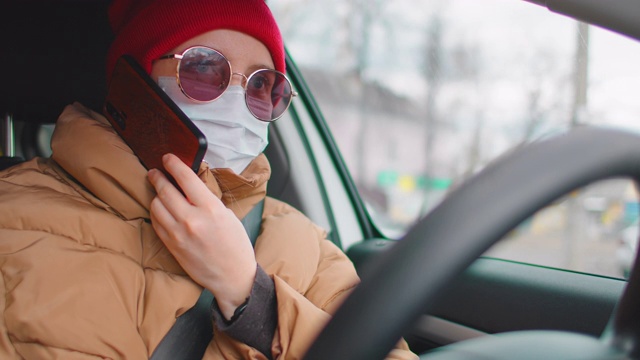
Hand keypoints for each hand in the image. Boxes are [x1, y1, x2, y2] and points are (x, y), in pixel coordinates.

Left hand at [147, 153, 256, 318]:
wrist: (232, 276)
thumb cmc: (235, 245)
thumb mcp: (227, 215)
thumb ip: (207, 200)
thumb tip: (190, 186)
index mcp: (210, 209)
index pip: (185, 178)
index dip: (174, 164)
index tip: (167, 157)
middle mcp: (192, 220)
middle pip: (165, 190)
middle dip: (158, 177)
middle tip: (156, 171)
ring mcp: (179, 234)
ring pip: (156, 206)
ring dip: (156, 195)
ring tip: (159, 191)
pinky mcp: (171, 246)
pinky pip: (156, 223)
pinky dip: (156, 213)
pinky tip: (161, 209)